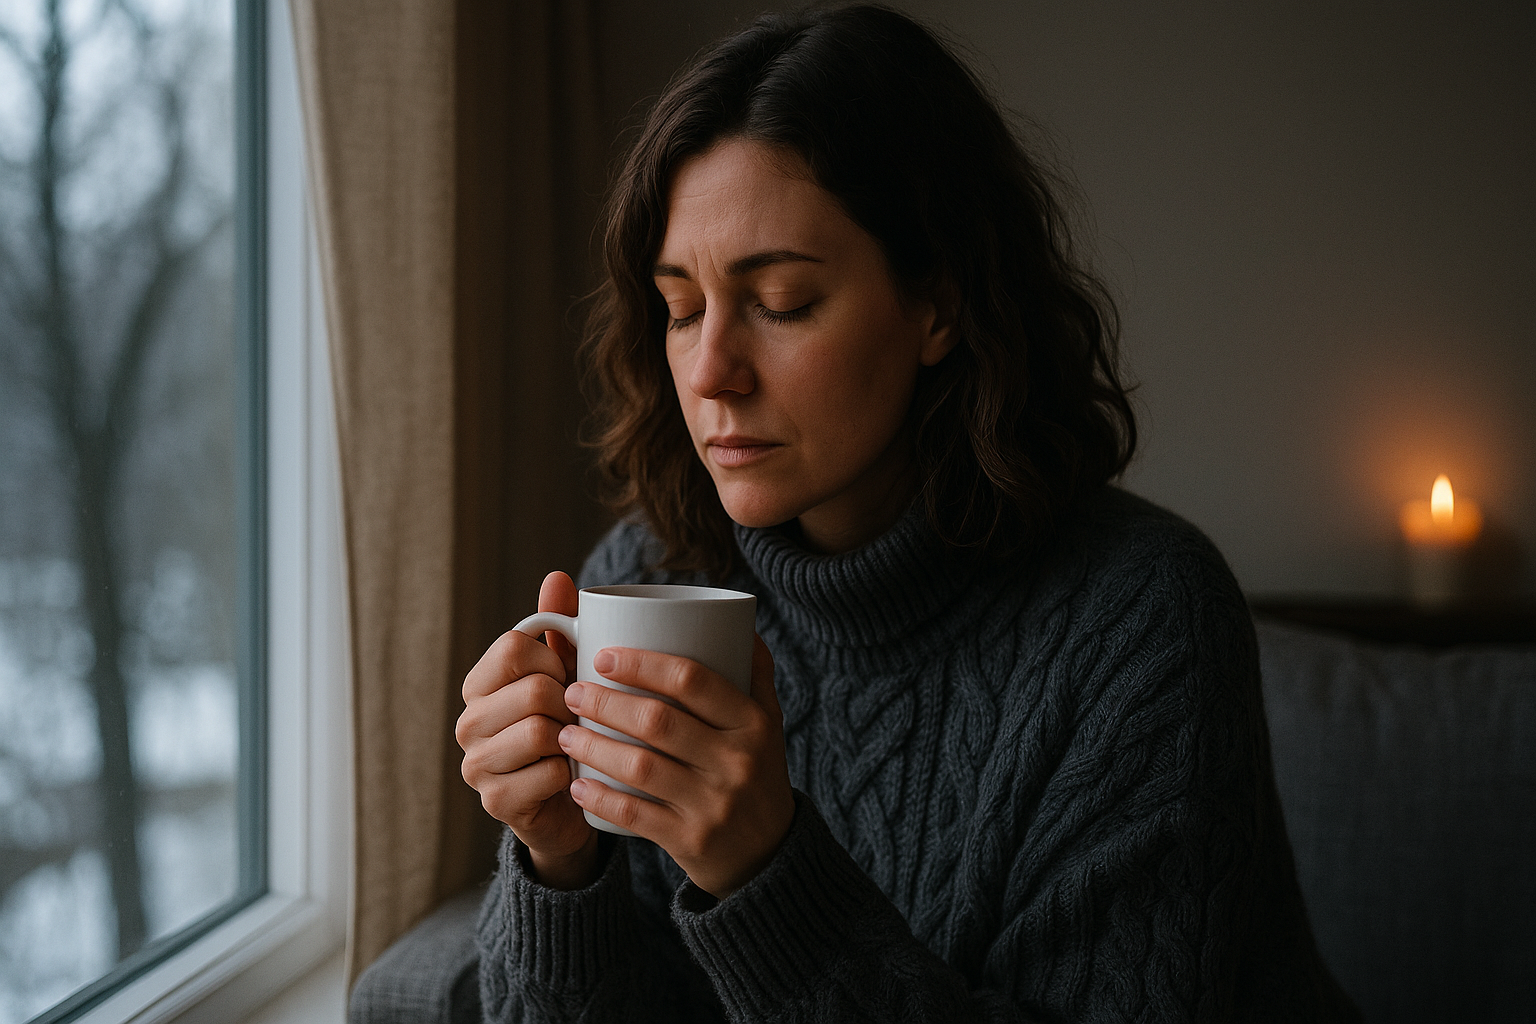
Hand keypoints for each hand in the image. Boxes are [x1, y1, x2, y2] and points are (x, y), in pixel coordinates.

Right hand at [456, 571, 599, 889]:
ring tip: (577, 744)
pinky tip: (573, 776)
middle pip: (534, 690)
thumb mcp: (565, 672)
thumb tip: (557, 576)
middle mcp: (467, 722)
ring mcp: (476, 765)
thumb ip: (559, 626)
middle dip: (570, 703)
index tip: (567, 678)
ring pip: (541, 731)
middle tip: (579, 718)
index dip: (555, 660)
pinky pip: (547, 773)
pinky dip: (571, 774)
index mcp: (479, 684)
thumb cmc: (567, 726)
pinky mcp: (496, 802)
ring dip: (573, 739)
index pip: (515, 648)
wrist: (569, 802)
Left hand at [557, 637, 793, 898]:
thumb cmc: (758, 774)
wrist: (769, 854)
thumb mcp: (769, 724)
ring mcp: (714, 803)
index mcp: (753, 722)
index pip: (692, 681)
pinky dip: (600, 798)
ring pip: (640, 767)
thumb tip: (738, 620)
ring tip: (566, 733)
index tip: (603, 655)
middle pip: (658, 721)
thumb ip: (754, 674)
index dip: (642, 664)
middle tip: (572, 692)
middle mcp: (737, 760)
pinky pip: (636, 815)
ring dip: (594, 746)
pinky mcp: (692, 840)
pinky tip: (577, 785)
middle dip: (605, 702)